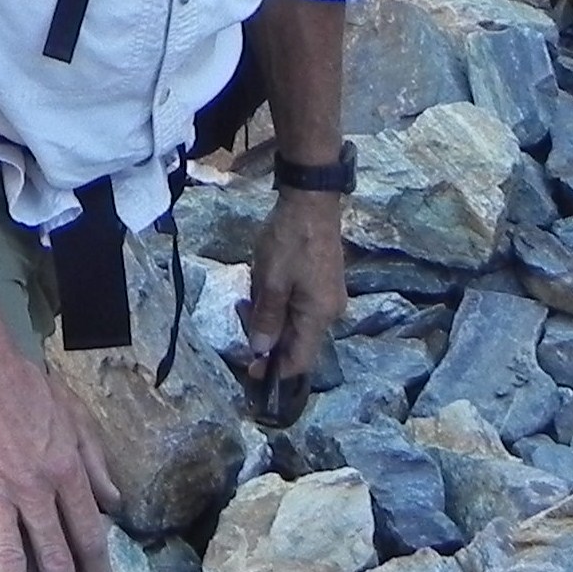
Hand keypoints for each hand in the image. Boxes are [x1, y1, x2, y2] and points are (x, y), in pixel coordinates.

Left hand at [246, 190, 346, 398]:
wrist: (311, 200)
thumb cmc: (289, 240)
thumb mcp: (270, 280)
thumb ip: (266, 319)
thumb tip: (260, 351)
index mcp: (319, 316)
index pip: (299, 361)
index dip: (274, 371)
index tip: (248, 367)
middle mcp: (329, 312)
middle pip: (297, 342)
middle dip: (267, 336)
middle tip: (243, 311)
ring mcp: (328, 297)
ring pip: (296, 322)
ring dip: (270, 315)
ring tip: (252, 290)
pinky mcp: (323, 282)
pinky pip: (299, 305)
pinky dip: (279, 302)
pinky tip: (265, 282)